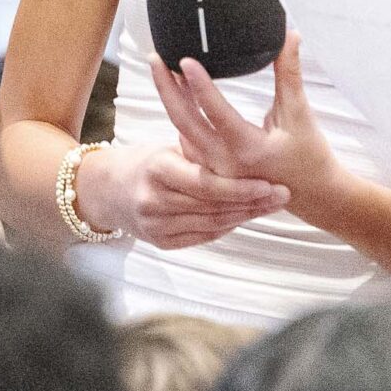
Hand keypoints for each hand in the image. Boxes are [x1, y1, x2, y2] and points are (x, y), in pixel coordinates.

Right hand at [77, 141, 290, 250]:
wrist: (106, 188)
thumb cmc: (145, 162)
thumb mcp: (168, 148)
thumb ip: (200, 153)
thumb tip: (243, 148)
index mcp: (156, 170)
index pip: (207, 184)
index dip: (241, 187)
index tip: (271, 184)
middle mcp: (153, 201)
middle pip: (215, 207)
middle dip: (253, 202)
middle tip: (284, 193)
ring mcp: (156, 226)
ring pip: (214, 224)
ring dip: (246, 215)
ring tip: (272, 204)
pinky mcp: (160, 243)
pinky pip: (204, 236)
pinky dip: (227, 225)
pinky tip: (245, 215)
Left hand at [155, 33, 348, 204]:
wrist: (313, 193)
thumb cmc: (309, 153)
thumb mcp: (300, 113)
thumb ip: (289, 74)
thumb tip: (290, 35)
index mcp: (249, 148)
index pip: (216, 113)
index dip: (200, 85)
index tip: (184, 60)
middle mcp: (225, 162)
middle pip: (185, 121)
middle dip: (166, 88)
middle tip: (155, 57)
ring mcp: (214, 169)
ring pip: (182, 129)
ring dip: (171, 99)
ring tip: (162, 68)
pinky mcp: (209, 170)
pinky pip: (186, 140)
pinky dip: (180, 115)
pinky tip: (175, 92)